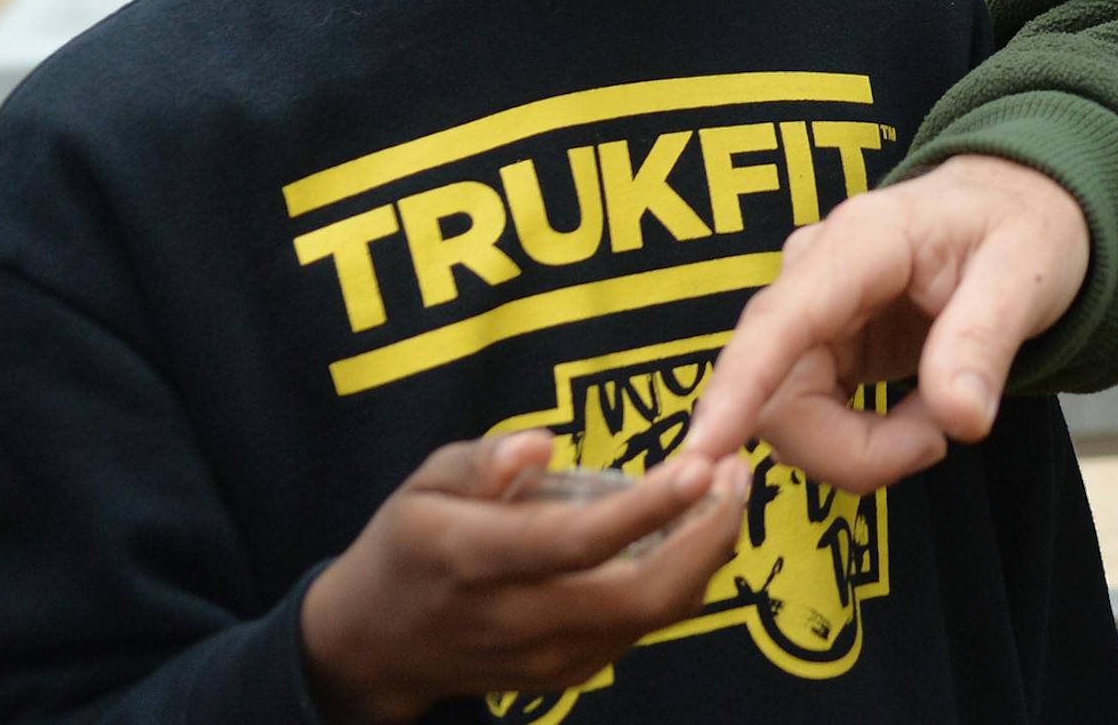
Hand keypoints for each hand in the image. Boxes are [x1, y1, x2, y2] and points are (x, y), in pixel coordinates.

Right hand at [300, 432, 748, 723]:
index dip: (644, 508)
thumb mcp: (424, 482)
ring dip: (706, 554)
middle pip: (637, 594)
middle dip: (705, 535)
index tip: (701, 465)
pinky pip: (644, 626)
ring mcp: (549, 658)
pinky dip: (684, 578)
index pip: (574, 542)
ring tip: (731, 489)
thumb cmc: (408, 543)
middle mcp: (518, 619)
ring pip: (653, 615)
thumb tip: (541, 444)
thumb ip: (483, 462)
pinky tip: (697, 529)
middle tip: (739, 472)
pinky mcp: (572, 673)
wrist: (378, 646)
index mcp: (474, 561)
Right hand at [680, 154, 1089, 491]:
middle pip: (778, 394)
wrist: (1018, 208)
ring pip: (787, 419)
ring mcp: (810, 316)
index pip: (782, 319)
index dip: (739, 385)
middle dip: (850, 449)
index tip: (705, 449)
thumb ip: (985, 342)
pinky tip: (917, 415)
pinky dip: (864, 443)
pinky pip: (812, 423)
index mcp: (861, 242)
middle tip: (939, 442)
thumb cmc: (1022, 225)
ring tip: (940, 417)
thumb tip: (958, 421)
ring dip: (862, 449)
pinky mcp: (820, 351)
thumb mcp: (1027, 273)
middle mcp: (814, 275)